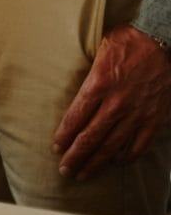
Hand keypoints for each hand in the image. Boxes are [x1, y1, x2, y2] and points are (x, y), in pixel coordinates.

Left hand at [52, 26, 170, 180]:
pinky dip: (127, 156)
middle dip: (75, 156)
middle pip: (90, 137)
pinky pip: (139, 143)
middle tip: (64, 170)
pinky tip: (116, 163)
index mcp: (98, 85)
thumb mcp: (98, 53)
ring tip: (83, 174)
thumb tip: (76, 95)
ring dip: (96, 162)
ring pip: (112, 145)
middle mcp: (116, 103)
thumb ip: (89, 77)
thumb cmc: (128, 41)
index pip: (75, 118)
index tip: (56, 148)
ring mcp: (137, 112)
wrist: (163, 40)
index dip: (64, 136)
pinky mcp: (155, 117)